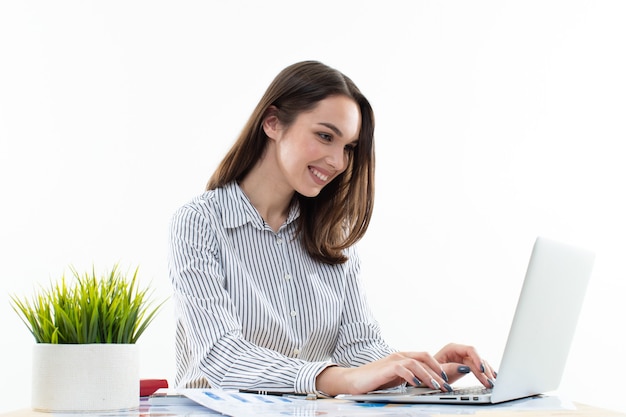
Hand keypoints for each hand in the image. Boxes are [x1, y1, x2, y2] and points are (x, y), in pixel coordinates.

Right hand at [316, 350, 454, 395]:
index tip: (446, 379)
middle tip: (446, 384)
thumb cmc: (374, 380)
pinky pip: (402, 369)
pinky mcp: (386, 367)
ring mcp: (393, 360)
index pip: (425, 357)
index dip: (438, 366)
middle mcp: (399, 356)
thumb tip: (425, 383)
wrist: (354, 380)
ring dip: (428, 375)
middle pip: (424, 357)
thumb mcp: (395, 379)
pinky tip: (416, 384)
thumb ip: (408, 377)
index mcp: (403, 358)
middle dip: (438, 370)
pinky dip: (412, 376)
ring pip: (416, 363)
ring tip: (435, 386)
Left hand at [434, 343, 496, 388]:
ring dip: (486, 373)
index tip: (482, 369)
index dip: (478, 359)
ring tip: (492, 383)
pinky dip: (485, 373)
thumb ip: (451, 369)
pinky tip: (492, 378)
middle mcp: (459, 351)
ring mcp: (463, 358)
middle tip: (489, 382)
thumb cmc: (430, 371)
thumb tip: (466, 368)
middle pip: (476, 359)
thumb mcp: (439, 371)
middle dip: (483, 371)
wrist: (427, 376)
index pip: (470, 350)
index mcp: (452, 348)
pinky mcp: (466, 365)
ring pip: (479, 363)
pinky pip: (479, 368)